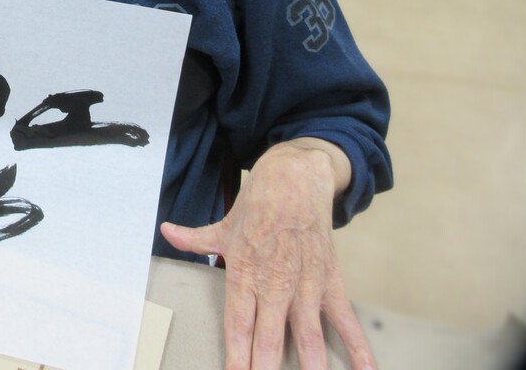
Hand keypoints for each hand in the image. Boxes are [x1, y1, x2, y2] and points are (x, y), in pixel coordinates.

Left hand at [160, 139, 374, 369]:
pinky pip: (345, 319)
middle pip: (270, 337)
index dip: (237, 354)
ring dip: (311, 365)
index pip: (238, 323)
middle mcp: (275, 281)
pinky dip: (358, 347)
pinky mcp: (330, 279)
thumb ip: (195, 238)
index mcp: (245, 270)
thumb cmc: (258, 203)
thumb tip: (167, 232)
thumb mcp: (224, 223)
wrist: (296, 176)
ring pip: (308, 334)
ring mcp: (305, 282)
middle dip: (267, 367)